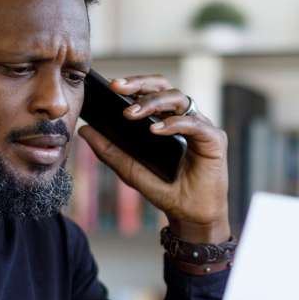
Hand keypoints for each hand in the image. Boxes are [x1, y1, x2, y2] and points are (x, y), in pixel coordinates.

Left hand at [78, 74, 229, 242]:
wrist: (190, 216)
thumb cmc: (166, 190)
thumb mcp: (130, 170)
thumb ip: (110, 151)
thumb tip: (84, 130)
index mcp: (168, 120)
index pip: (151, 91)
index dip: (133, 84)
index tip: (110, 86)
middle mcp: (185, 118)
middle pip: (165, 87)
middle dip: (140, 83)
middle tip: (117, 88)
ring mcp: (201, 127)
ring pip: (179, 99)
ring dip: (152, 102)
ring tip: (131, 113)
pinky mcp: (215, 139)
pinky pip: (194, 124)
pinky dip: (174, 124)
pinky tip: (156, 130)